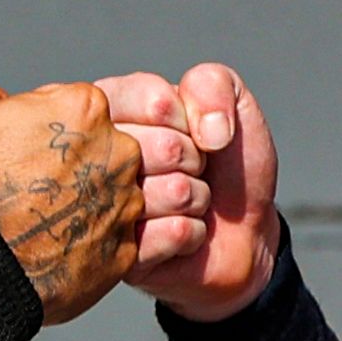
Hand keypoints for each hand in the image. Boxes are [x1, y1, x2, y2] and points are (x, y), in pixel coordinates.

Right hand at [0, 79, 142, 323]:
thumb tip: (3, 102)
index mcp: (86, 108)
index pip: (70, 106)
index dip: (39, 127)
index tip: (19, 150)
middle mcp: (120, 152)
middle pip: (97, 148)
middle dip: (68, 163)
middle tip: (29, 186)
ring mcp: (128, 204)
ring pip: (106, 193)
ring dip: (80, 201)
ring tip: (39, 219)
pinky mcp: (126, 250)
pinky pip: (109, 237)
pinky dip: (85, 241)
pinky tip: (52, 245)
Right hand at [107, 62, 279, 321]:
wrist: (246, 231)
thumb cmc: (229, 163)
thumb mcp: (231, 106)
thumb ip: (213, 84)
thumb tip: (209, 130)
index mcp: (111, 111)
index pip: (144, 97)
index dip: (184, 117)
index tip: (191, 129)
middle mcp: (95, 158)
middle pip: (143, 148)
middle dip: (190, 159)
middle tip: (192, 169)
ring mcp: (101, 210)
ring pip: (155, 194)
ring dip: (193, 198)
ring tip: (188, 201)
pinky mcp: (118, 257)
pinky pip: (169, 233)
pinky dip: (192, 232)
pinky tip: (184, 232)